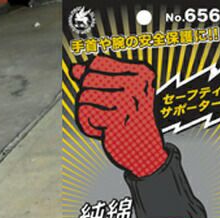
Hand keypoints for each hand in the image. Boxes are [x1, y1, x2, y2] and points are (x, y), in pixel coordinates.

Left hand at [72, 56, 166, 176]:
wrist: (144, 152)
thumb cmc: (129, 121)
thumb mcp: (117, 95)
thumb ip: (96, 79)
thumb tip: (75, 69)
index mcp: (141, 72)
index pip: (97, 63)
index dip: (90, 77)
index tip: (104, 94)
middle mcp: (137, 84)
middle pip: (88, 78)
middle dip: (88, 98)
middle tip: (105, 112)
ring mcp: (128, 101)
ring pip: (84, 97)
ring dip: (88, 113)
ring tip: (105, 121)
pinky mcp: (116, 120)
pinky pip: (84, 115)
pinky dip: (88, 125)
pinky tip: (104, 130)